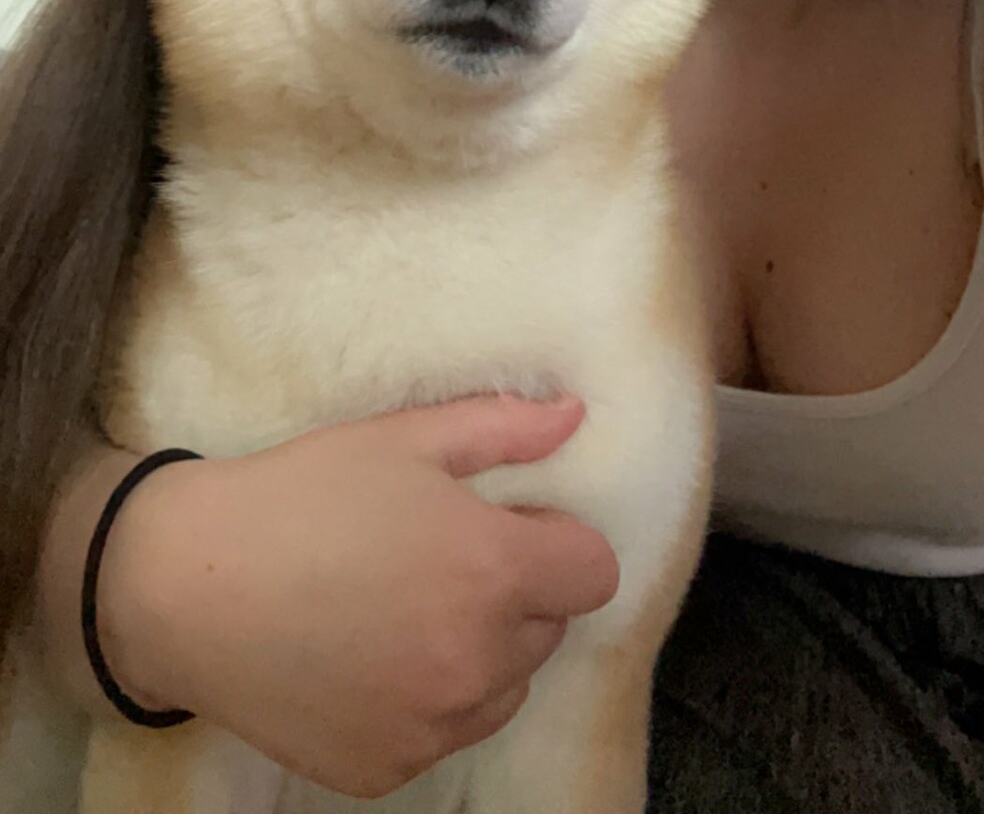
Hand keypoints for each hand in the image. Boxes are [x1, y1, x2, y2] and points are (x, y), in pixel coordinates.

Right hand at [98, 396, 618, 796]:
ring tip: (400, 608)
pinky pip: (442, 732)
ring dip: (478, 651)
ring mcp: (433, 725)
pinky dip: (423, 701)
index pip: (593, 572)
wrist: (188, 586)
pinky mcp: (388, 769)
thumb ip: (501, 428)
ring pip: (503, 687)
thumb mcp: (402, 440)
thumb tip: (575, 415)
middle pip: (548, 629)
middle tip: (435, 559)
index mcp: (492, 570)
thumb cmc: (301, 496)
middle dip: (513, 593)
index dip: (555, 541)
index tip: (504, 525)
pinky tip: (364, 657)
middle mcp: (477, 660)